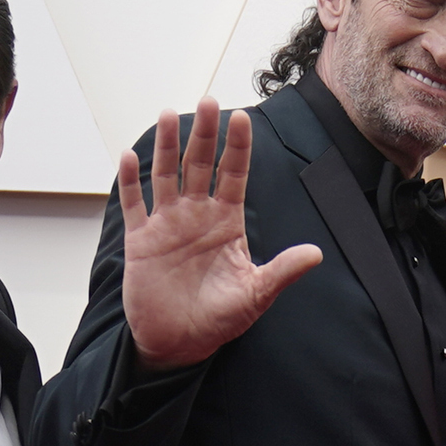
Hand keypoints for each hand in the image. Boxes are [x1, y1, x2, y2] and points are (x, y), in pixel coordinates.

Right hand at [118, 101, 323, 373]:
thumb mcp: (256, 295)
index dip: (237, 148)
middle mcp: (196, 216)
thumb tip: (316, 254)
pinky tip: (130, 156)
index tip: (242, 118)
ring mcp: (167, 224)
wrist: (180, 344)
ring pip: (165, 175)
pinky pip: (133, 204)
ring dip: (167, 146)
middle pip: (199, 165)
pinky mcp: (140, 240)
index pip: (233, 175)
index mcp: (227, 223)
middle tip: (207, 101)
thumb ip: (282, 271)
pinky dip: (130, 182)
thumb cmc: (219, 320)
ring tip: (169, 114)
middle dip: (203, 134)